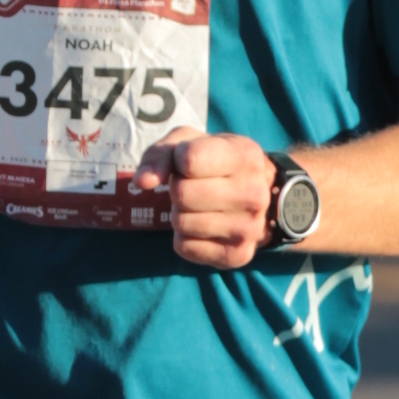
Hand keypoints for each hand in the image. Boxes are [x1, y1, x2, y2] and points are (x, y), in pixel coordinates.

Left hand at [148, 132, 275, 269]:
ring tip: (198, 206)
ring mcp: (250, 228)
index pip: (190, 160)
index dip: (178, 160)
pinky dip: (185, 238)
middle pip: (182, 194)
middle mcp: (254, 193)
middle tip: (192, 187)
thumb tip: (142, 182)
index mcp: (246, 156)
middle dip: (177, 189)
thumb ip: (160, 155)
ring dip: (180, 214)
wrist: (256, 193)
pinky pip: (185, 247)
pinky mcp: (238, 255)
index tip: (189, 162)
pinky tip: (203, 226)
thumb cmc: (214, 161)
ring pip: (182, 222)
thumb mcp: (189, 143)